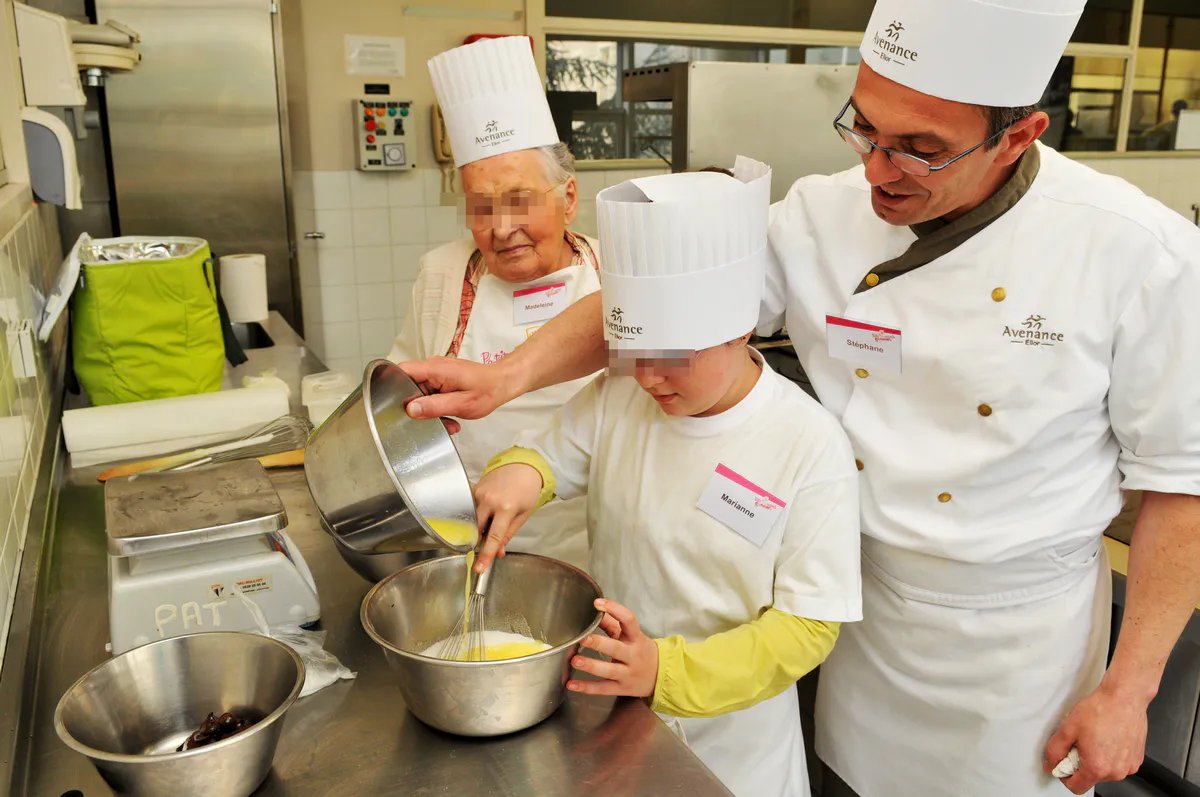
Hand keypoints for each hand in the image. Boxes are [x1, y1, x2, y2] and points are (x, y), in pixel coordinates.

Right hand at [399, 356, 517, 422]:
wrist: (502, 383)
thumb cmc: (487, 390)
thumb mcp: (461, 404)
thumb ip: (435, 406)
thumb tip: (410, 409)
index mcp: (435, 369)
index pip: (402, 371)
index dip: (395, 388)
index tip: (399, 406)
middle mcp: (433, 367)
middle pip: (410, 387)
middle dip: (419, 408)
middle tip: (435, 421)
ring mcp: (437, 373)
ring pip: (421, 394)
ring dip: (431, 411)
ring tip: (449, 422)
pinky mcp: (441, 379)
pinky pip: (430, 394)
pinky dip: (438, 407)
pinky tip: (450, 416)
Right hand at [472, 464, 542, 572]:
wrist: (521, 466)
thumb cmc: (526, 490)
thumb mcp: (523, 515)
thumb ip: (508, 534)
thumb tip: (498, 552)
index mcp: (506, 508)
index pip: (493, 537)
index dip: (486, 555)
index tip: (479, 568)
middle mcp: (490, 500)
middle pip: (477, 529)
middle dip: (479, 540)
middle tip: (485, 542)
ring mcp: (479, 493)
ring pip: (471, 520)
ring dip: (479, 527)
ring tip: (491, 520)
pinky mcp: (473, 489)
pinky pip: (469, 508)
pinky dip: (476, 515)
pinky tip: (487, 510)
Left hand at [568, 599, 657, 698]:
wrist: (660, 675)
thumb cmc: (640, 651)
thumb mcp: (631, 636)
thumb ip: (612, 623)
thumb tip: (594, 609)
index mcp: (635, 638)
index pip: (628, 620)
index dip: (614, 610)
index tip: (597, 603)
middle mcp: (632, 655)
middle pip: (616, 648)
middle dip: (599, 643)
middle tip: (583, 638)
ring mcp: (627, 674)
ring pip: (609, 670)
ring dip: (591, 666)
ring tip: (575, 660)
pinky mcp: (621, 689)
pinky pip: (603, 689)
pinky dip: (586, 687)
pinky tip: (571, 684)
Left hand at [1043, 681, 1148, 792]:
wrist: (1125, 698)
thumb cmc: (1101, 710)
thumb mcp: (1067, 728)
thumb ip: (1055, 750)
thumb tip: (1051, 764)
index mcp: (1097, 767)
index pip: (1075, 787)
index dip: (1064, 776)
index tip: (1063, 763)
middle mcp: (1116, 772)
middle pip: (1090, 779)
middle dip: (1080, 765)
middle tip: (1079, 743)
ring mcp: (1128, 767)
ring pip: (1104, 773)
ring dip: (1095, 760)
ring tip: (1094, 739)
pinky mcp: (1136, 760)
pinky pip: (1117, 765)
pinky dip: (1109, 756)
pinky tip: (1106, 738)